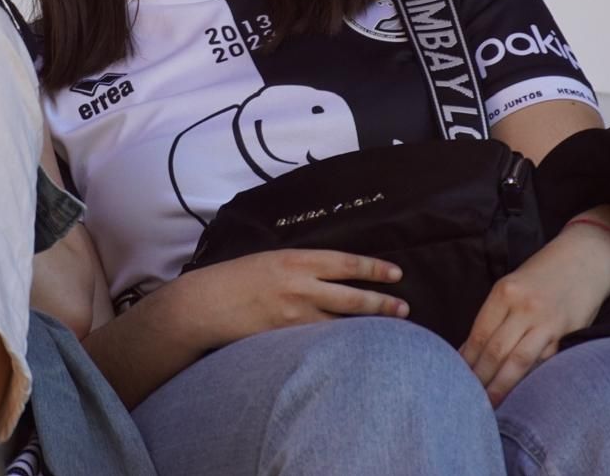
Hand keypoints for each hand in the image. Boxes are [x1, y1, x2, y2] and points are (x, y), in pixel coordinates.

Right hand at [180, 249, 407, 349]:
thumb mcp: (269, 260)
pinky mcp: (285, 338)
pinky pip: (321, 341)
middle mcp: (299, 285)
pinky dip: (341, 344)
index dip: (373, 268)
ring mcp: (293, 314)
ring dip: (368, 325)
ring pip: (342, 322)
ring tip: (392, 331)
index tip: (395, 273)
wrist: (204, 304)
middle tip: (405, 308)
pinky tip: (356, 350)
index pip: (345, 262)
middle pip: (352, 296)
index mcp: (295, 259)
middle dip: (382, 302)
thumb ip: (298, 266)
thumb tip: (326, 273)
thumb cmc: (233, 279)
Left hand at [459, 224, 609, 406]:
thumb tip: (469, 349)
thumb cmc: (543, 274)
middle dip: (480, 377)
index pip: (479, 334)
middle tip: (467, 396)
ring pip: (518, 362)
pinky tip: (518, 391)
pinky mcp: (567, 333)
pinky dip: (528, 379)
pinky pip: (544, 362)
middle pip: (495, 351)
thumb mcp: (512, 284)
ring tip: (488, 403)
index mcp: (505, 292)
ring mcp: (547, 322)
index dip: (466, 359)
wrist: (586, 258)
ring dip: (501, 385)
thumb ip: (494, 315)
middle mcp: (525, 307)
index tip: (456, 376)